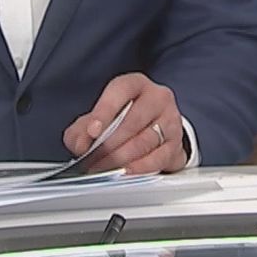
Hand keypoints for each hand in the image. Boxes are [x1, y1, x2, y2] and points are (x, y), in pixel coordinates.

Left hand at [66, 73, 187, 174]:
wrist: (154, 129)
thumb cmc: (124, 120)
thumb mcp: (99, 117)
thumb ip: (82, 129)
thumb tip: (80, 144)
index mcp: (135, 84)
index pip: (120, 91)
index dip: (104, 111)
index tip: (92, 131)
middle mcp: (157, 97)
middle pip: (133, 121)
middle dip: (109, 144)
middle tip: (92, 159)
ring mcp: (170, 119)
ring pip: (145, 141)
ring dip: (120, 158)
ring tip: (103, 168)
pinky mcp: (175, 143)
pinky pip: (157, 158)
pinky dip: (138, 168)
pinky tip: (125, 172)